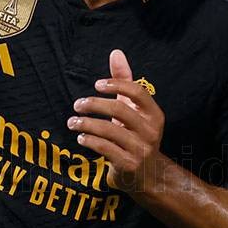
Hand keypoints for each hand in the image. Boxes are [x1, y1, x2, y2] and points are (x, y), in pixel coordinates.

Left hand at [68, 49, 164, 193]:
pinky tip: (81, 137)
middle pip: (120, 109)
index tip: (96, 84)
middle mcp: (151, 131)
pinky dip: (90, 140)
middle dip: (94, 104)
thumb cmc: (135, 135)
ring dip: (86, 124)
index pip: (138, 91)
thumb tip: (116, 52)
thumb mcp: (132, 109)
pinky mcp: (129, 164)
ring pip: (109, 130)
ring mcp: (141, 149)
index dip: (116, 84)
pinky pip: (105, 148)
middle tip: (77, 105)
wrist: (145, 175)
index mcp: (154, 114)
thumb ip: (124, 81)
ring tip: (72, 122)